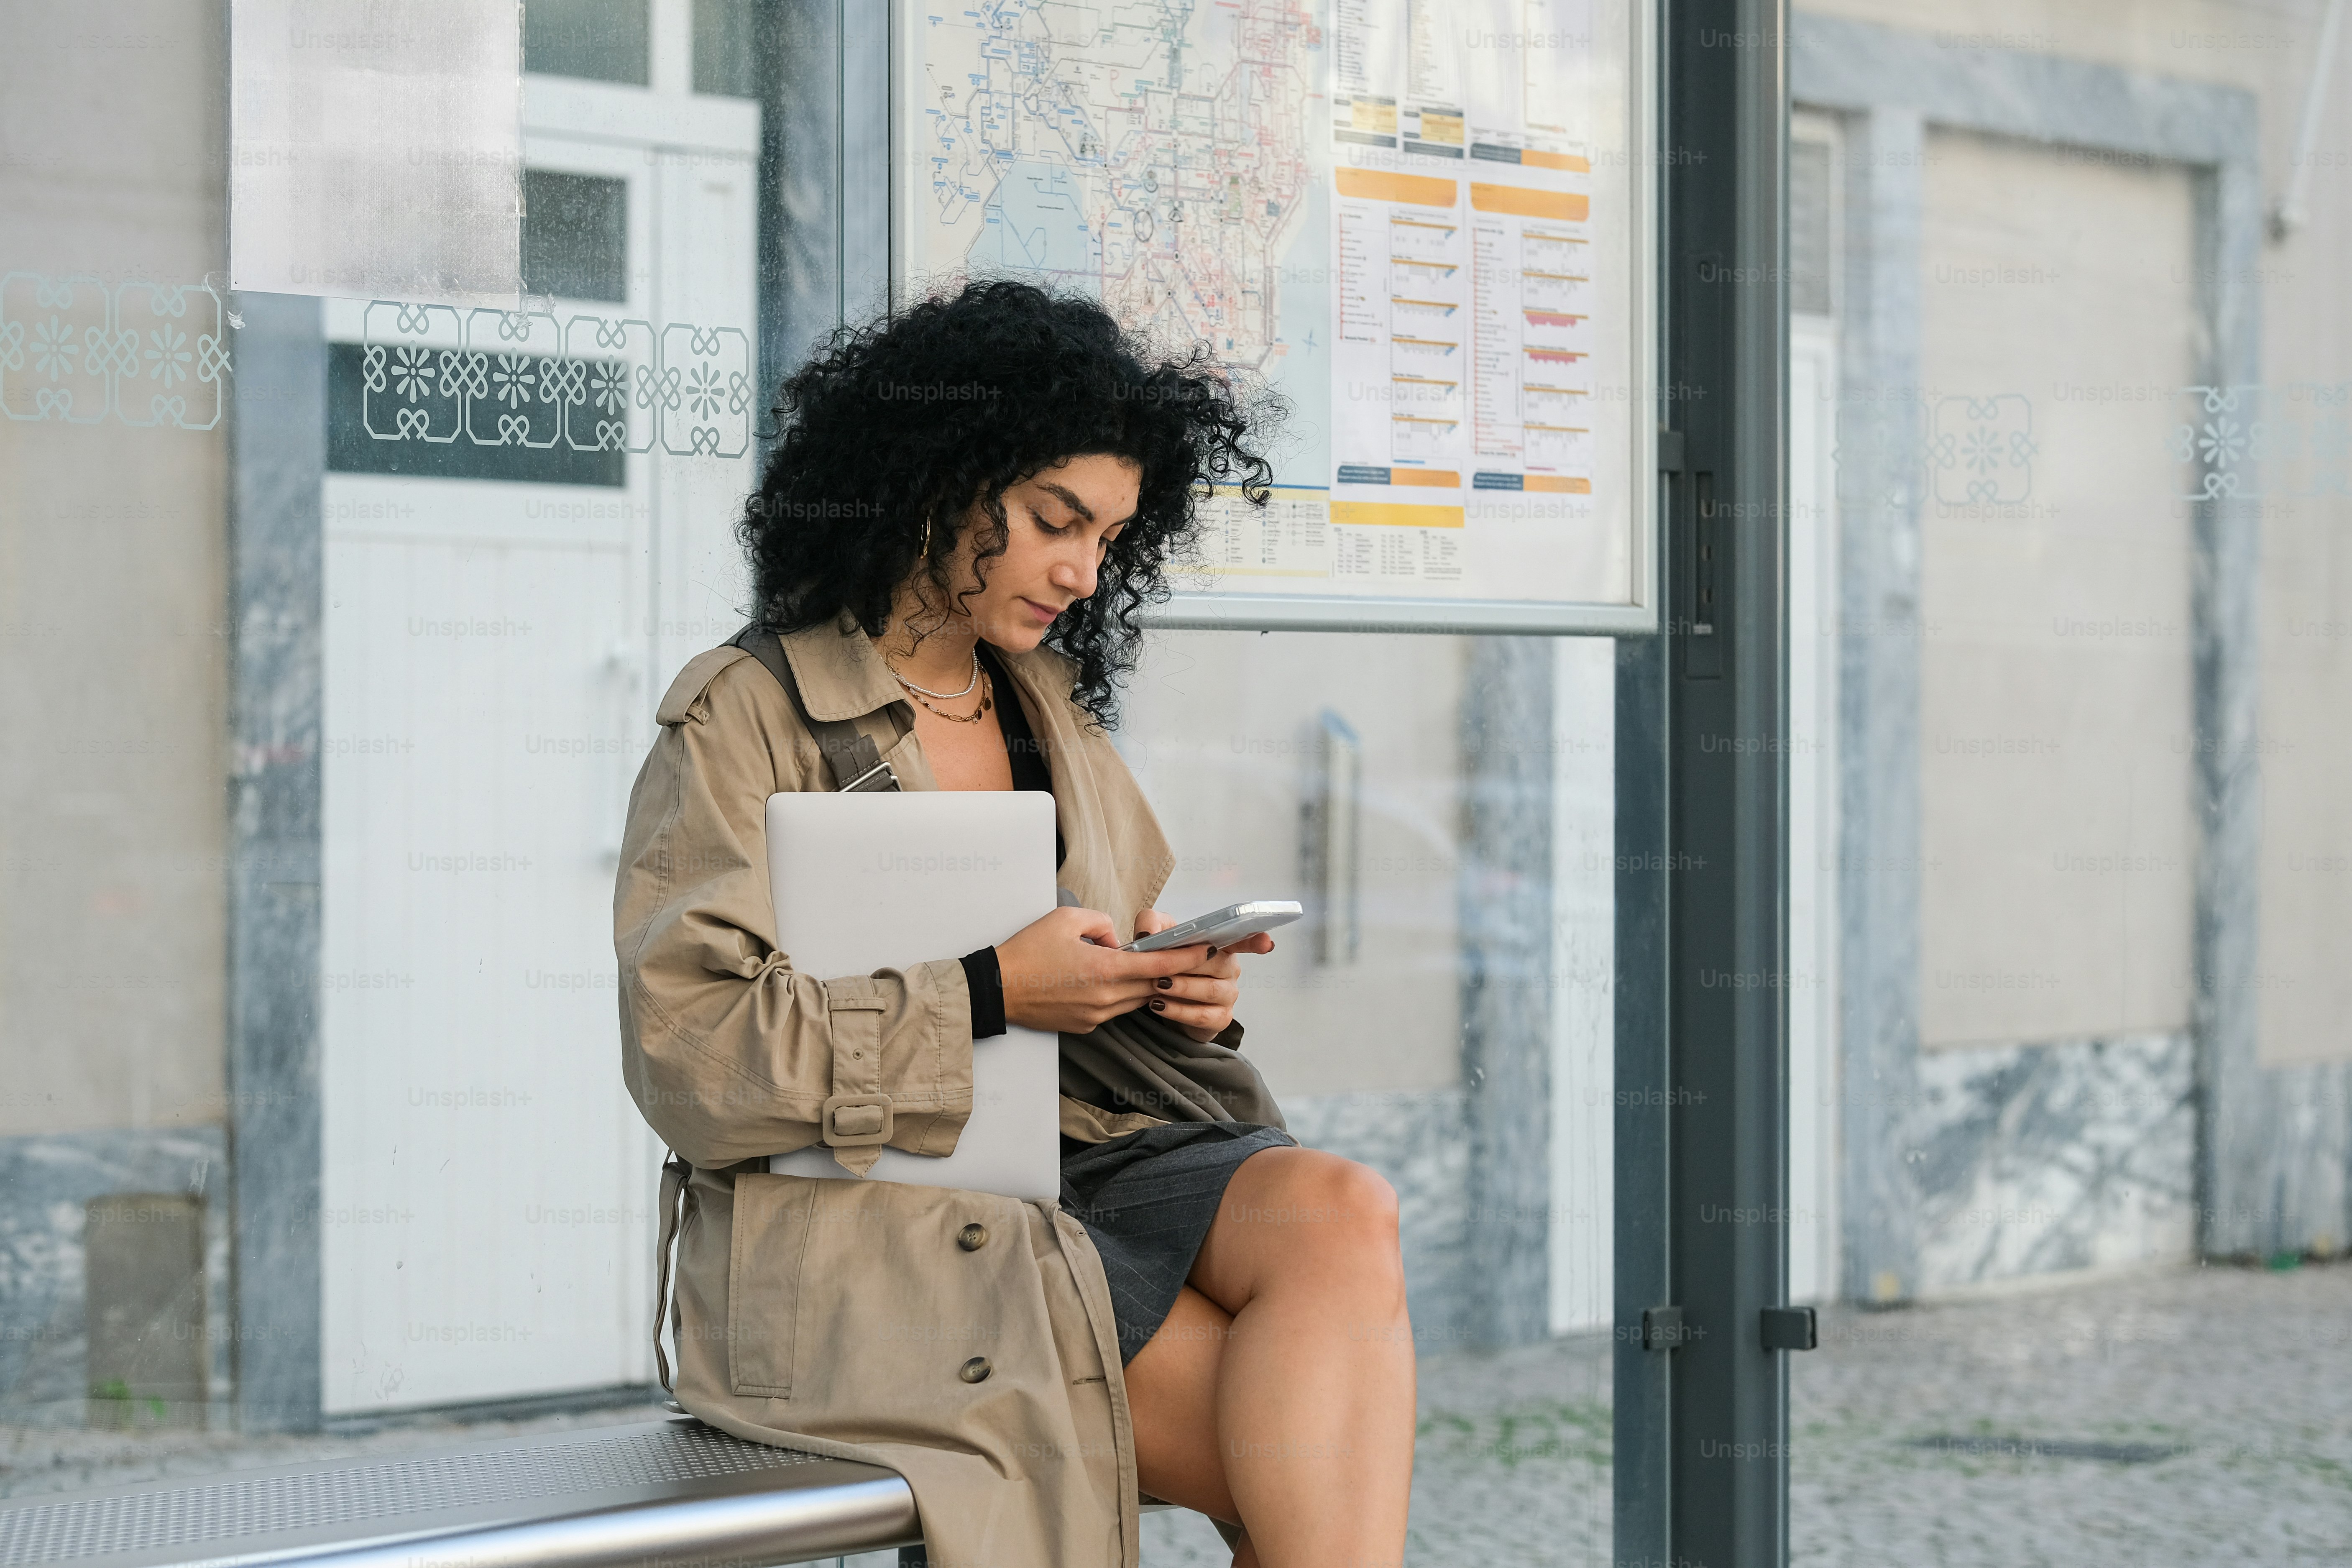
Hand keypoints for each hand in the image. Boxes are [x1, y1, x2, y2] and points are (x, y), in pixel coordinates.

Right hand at [995, 905, 1207, 1033]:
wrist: (997, 990)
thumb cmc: (1028, 952)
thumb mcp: (1066, 919)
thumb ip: (1103, 924)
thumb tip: (1118, 941)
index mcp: (1105, 970)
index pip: (1159, 965)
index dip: (1187, 957)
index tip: (1207, 948)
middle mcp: (1106, 998)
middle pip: (1153, 986)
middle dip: (1173, 972)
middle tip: (1190, 957)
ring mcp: (1097, 1016)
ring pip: (1136, 999)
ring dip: (1146, 984)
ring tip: (1152, 966)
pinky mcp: (1086, 1026)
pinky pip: (1115, 1008)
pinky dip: (1122, 995)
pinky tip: (1114, 981)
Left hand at [1130, 908, 1275, 1042]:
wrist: (1158, 998)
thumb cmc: (1164, 963)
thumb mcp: (1153, 938)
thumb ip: (1150, 925)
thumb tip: (1148, 935)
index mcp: (1221, 946)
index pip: (1243, 939)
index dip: (1256, 941)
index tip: (1266, 943)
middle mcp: (1230, 970)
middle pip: (1217, 963)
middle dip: (1187, 965)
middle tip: (1160, 967)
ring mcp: (1228, 995)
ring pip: (1210, 990)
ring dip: (1181, 988)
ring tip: (1156, 986)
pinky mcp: (1220, 1018)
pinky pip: (1202, 1015)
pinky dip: (1179, 1011)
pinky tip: (1159, 1006)